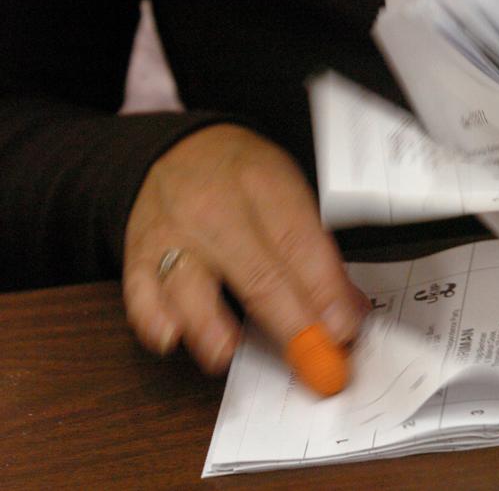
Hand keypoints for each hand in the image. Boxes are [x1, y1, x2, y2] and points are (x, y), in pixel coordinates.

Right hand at [122, 124, 367, 378]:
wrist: (179, 148)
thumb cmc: (243, 178)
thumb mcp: (290, 193)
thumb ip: (318, 252)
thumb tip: (348, 312)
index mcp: (265, 186)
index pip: (301, 245)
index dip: (324, 292)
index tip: (344, 332)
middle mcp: (216, 209)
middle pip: (256, 273)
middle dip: (289, 323)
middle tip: (314, 362)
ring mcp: (172, 232)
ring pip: (189, 283)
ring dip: (209, 325)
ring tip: (227, 355)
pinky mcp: (138, 254)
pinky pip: (139, 290)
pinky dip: (153, 319)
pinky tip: (171, 338)